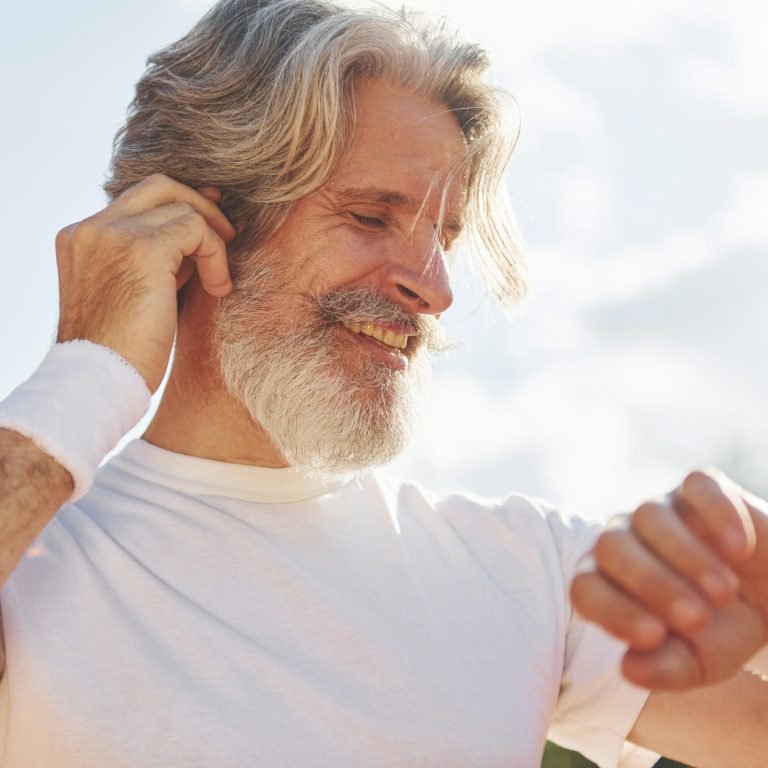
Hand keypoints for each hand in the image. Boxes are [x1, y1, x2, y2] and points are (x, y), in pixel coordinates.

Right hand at [55, 174, 235, 391]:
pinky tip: (218, 288)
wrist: (100, 381)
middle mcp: (91, 229)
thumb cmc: (121, 352)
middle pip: (158, 186)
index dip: (180, 208)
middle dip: (201, 206)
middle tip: (229, 233)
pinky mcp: (142, 249)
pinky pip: (195, 229)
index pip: (138, 202)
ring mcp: (112, 234)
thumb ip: (156, 260)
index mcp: (82, 239)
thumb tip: (194, 230)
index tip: (211, 224)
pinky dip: (216, 255)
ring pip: (181, 205)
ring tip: (219, 279)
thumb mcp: (133, 294)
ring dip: (213, 238)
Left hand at [571, 469, 767, 689]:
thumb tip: (630, 671)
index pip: (585, 587)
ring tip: (723, 593)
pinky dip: (717, 514)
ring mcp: (660, 509)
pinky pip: (696, 487)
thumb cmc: (721, 632)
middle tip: (696, 618)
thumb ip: (664, 669)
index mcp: (610, 581)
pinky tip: (738, 548)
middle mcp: (626, 539)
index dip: (612, 610)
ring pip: (650, 516)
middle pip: (612, 547)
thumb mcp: (698, 662)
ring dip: (686, 556)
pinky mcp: (699, 488)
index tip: (654, 636)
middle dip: (652, 584)